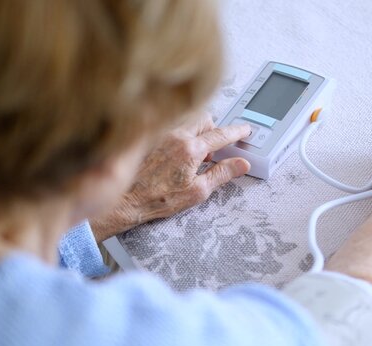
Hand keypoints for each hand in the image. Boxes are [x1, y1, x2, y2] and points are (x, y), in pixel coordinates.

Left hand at [90, 111, 251, 241]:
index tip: (246, 131)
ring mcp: (161, 132)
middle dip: (214, 130)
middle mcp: (176, 135)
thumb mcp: (197, 192)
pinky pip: (171, 124)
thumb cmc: (156, 199)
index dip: (237, 132)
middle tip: (213, 149)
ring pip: (187, 119)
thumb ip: (222, 174)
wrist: (125, 199)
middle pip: (205, 119)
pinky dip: (180, 132)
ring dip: (196, 130)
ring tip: (194, 151)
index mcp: (191, 149)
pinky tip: (175, 149)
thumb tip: (241, 164)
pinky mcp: (149, 135)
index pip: (222, 135)